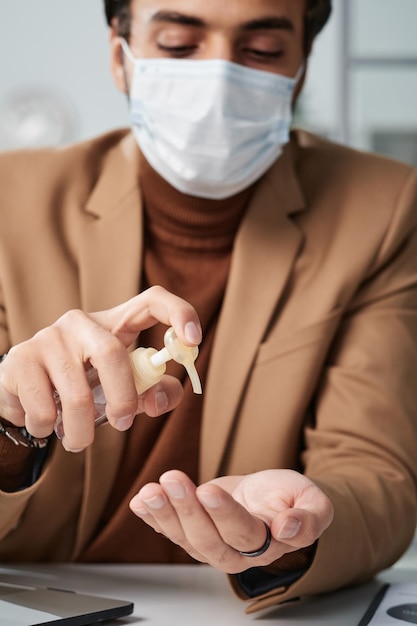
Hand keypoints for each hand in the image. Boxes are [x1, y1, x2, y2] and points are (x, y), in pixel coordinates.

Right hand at [0, 286, 201, 451]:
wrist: (24, 389)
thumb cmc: (85, 386)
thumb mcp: (124, 388)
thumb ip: (154, 392)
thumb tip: (159, 400)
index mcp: (115, 324)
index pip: (152, 301)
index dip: (178, 313)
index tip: (194, 340)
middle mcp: (81, 322)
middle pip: (112, 353)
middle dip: (123, 399)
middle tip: (122, 425)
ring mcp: (48, 337)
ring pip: (76, 392)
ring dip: (82, 430)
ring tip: (79, 442)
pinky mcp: (20, 359)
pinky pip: (43, 408)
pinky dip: (49, 429)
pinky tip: (46, 425)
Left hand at [130, 469, 333, 572]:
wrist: (273, 500)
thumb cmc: (291, 499)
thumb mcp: (313, 501)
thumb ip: (310, 517)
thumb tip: (290, 528)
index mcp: (268, 544)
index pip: (244, 533)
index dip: (225, 514)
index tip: (209, 490)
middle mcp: (236, 552)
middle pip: (208, 538)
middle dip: (187, 509)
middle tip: (172, 480)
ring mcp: (212, 545)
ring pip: (185, 538)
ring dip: (164, 513)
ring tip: (150, 491)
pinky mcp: (194, 534)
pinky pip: (171, 531)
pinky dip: (152, 517)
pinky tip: (140, 501)